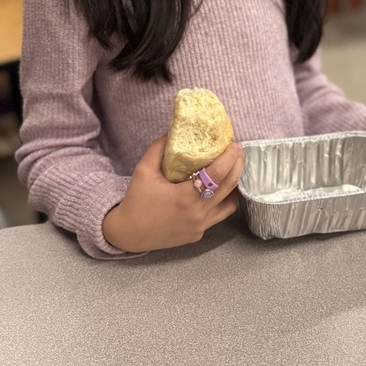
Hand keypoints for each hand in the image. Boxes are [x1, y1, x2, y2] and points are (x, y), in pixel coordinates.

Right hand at [103, 136, 243, 251]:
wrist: (128, 234)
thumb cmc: (136, 201)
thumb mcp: (144, 170)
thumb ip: (160, 148)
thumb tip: (174, 131)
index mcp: (185, 198)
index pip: (217, 175)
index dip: (229, 158)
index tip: (234, 144)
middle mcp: (197, 214)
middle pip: (230, 187)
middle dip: (237, 166)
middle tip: (237, 151)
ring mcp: (200, 226)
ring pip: (230, 205)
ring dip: (234, 186)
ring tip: (232, 169)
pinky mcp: (198, 234)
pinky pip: (218, 215)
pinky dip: (222, 200)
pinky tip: (218, 189)